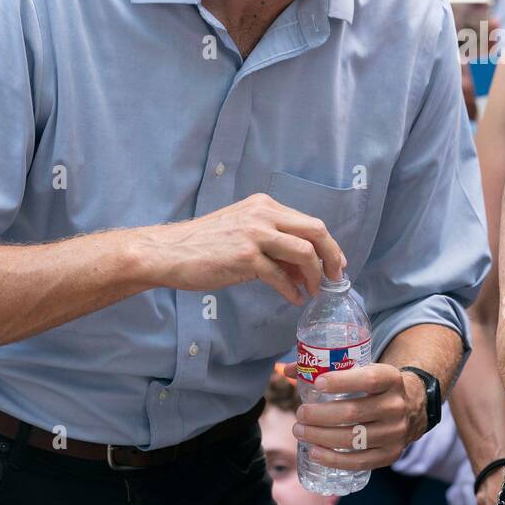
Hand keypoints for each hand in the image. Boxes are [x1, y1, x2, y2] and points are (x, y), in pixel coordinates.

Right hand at [137, 193, 346, 305]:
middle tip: (335, 277)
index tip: (334, 263)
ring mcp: (254, 234)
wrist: (168, 251)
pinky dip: (292, 290)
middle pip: (315, 231)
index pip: (309, 222)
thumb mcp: (242, 230)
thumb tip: (303, 267)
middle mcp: (263, 214)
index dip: (328, 244)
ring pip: (304, 252)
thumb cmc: (204, 244)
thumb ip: (272, 242)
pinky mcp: (245, 257)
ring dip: (315, 275)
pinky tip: (294, 299)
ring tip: (314, 290)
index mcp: (264, 205)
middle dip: (331, 256)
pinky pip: (280, 276)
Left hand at [284, 363, 422, 470]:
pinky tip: (314, 452)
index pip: (368, 380)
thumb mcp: (362, 370)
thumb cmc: (374, 388)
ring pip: (353, 438)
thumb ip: (326, 368)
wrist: (410, 408)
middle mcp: (396, 405)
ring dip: (321, 436)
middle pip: (353, 412)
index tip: (316, 384)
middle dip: (320, 415)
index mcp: (391, 379)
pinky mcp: (390, 454)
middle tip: (301, 413)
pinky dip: (333, 459)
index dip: (341, 381)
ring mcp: (395, 433)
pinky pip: (359, 461)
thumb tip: (287, 370)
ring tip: (300, 431)